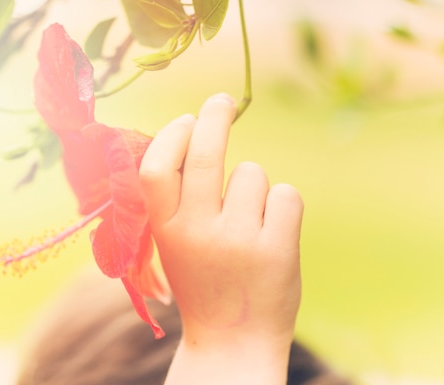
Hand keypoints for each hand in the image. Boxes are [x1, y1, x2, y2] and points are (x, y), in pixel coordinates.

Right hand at [140, 94, 303, 383]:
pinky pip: (285, 194)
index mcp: (165, 230)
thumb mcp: (174, 245)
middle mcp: (197, 232)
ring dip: (253, 188)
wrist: (233, 342)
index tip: (187, 120)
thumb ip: (177, 200)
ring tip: (249, 226)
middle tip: (223, 102)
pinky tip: (272, 234)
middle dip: (215, 116)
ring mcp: (238, 241)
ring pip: (252, 174)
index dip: (173, 135)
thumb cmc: (203, 281)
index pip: (158, 165)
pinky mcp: (277, 249)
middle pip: (207, 153)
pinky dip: (281, 206)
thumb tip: (191, 136)